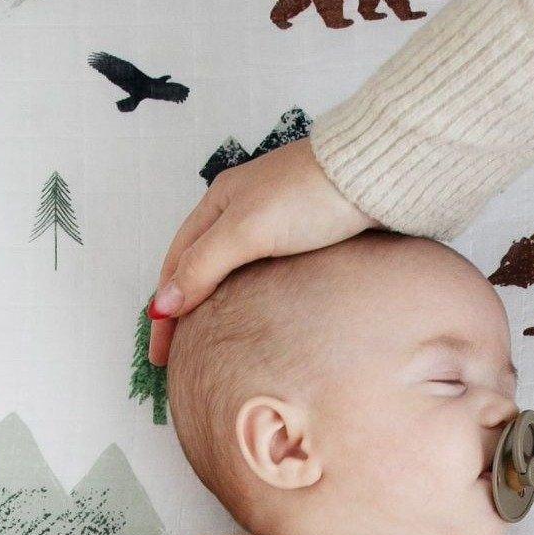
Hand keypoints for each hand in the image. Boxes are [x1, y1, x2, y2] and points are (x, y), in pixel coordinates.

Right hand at [145, 137, 374, 366]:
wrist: (373, 176)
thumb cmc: (310, 195)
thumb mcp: (247, 230)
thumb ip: (203, 266)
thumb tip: (163, 304)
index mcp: (217, 203)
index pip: (176, 264)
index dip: (165, 309)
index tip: (160, 354)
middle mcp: (239, 210)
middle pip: (197, 268)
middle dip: (181, 310)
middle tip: (176, 357)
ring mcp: (271, 223)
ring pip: (227, 272)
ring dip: (211, 306)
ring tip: (206, 344)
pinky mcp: (302, 236)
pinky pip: (258, 275)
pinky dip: (243, 299)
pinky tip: (251, 318)